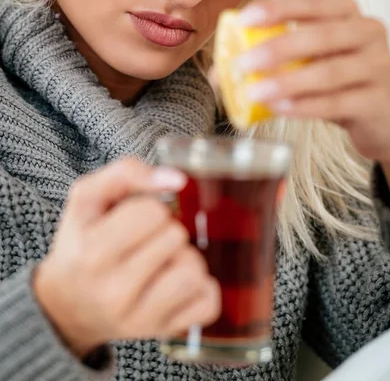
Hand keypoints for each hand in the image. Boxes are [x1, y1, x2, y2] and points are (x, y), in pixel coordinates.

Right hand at [33, 158, 220, 357]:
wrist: (66, 304)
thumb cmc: (81, 242)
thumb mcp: (87, 196)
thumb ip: (127, 172)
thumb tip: (178, 179)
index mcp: (93, 252)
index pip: (152, 212)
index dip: (149, 207)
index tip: (135, 218)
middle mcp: (115, 291)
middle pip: (176, 237)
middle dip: (167, 230)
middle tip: (148, 239)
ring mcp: (140, 318)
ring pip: (194, 271)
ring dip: (186, 257)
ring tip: (165, 259)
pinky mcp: (162, 331)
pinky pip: (208, 303)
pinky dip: (202, 287)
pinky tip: (178, 281)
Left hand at [238, 0, 389, 202]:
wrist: (383, 116)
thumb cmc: (340, 81)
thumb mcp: (311, 61)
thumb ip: (273, 58)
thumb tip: (221, 70)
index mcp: (347, 13)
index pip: (309, 2)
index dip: (276, 9)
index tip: (244, 19)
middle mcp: (367, 33)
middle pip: (319, 36)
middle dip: (276, 49)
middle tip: (242, 65)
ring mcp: (378, 66)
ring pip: (328, 72)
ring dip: (286, 82)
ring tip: (254, 93)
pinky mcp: (377, 101)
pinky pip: (337, 103)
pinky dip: (305, 106)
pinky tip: (280, 109)